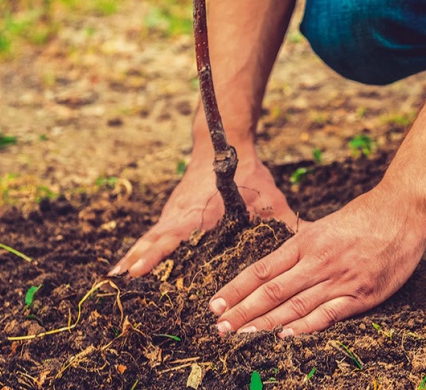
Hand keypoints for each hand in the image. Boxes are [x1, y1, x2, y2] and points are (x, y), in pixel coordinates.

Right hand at [110, 148, 299, 276]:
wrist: (223, 143)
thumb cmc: (249, 173)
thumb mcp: (269, 197)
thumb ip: (285, 221)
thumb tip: (310, 241)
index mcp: (202, 211)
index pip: (175, 234)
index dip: (156, 252)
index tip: (138, 268)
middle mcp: (182, 213)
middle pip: (156, 239)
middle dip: (139, 258)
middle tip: (120, 281)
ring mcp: (174, 212)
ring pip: (151, 236)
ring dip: (135, 255)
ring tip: (116, 278)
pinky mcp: (173, 213)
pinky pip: (154, 233)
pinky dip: (142, 247)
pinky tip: (129, 265)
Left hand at [208, 185, 425, 335]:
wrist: (403, 211)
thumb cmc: (365, 216)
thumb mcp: (326, 225)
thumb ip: (302, 245)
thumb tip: (277, 260)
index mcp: (306, 242)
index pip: (262, 269)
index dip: (237, 288)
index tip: (215, 303)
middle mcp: (318, 261)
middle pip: (272, 291)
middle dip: (243, 311)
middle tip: (219, 327)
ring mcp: (340, 279)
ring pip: (295, 305)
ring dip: (265, 323)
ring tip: (241, 336)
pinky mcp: (362, 295)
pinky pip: (329, 314)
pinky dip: (306, 327)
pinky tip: (285, 336)